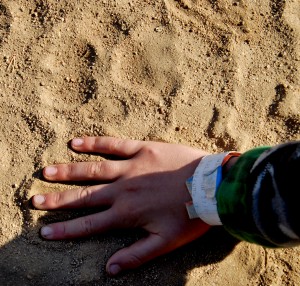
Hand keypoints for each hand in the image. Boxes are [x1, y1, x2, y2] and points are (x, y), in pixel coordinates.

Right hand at [32, 137, 209, 275]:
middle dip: (57, 200)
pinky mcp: (142, 150)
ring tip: (47, 172)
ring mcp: (131, 167)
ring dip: (68, 172)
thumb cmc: (190, 216)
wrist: (211, 187)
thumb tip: (109, 269)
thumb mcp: (165, 242)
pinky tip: (76, 142)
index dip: (65, 229)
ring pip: (92, 170)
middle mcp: (123, 190)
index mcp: (127, 213)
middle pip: (84, 196)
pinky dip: (94, 144)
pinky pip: (114, 145)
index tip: (45, 231)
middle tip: (35, 200)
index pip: (89, 224)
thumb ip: (136, 255)